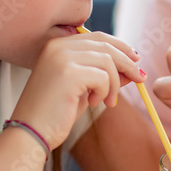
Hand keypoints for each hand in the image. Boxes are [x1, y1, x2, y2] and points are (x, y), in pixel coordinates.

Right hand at [12, 31, 143, 148]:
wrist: (31, 133)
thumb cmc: (54, 114)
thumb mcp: (83, 89)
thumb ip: (102, 75)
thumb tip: (131, 68)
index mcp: (57, 45)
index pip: (97, 37)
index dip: (120, 47)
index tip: (135, 61)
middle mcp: (58, 46)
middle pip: (105, 45)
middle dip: (127, 62)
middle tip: (139, 79)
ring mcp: (62, 57)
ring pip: (107, 60)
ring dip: (114, 84)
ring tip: (107, 102)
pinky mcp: (69, 73)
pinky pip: (103, 77)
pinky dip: (105, 92)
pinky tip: (94, 104)